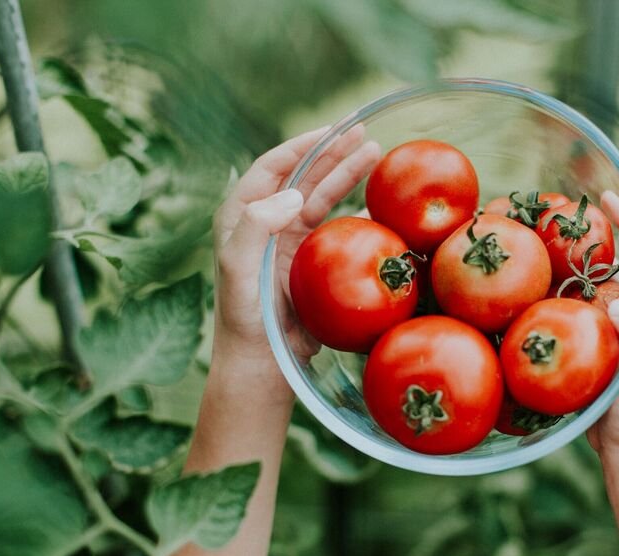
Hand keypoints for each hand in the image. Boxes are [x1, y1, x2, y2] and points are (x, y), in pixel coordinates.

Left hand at [211, 124, 380, 365]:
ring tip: (376, 153)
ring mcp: (290, 241)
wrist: (263, 363)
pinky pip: (339, 227)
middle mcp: (266, 222)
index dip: (302, 146)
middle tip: (363, 132)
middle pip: (303, 175)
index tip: (330, 130)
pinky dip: (359, 212)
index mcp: (241, 216)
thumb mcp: (238, 269)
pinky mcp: (312, 261)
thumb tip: (292, 193)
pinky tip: (380, 202)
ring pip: (324, 196)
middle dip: (332, 151)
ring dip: (348, 174)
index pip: (272, 168)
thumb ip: (255, 226)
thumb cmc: (245, 318)